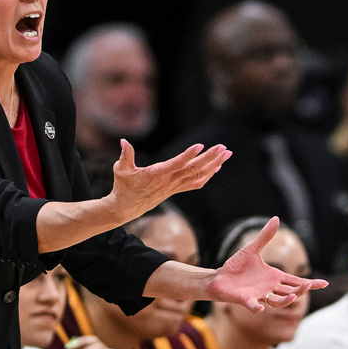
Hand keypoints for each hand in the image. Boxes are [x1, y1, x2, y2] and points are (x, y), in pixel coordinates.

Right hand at [108, 140, 231, 223]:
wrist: (127, 208)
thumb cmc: (123, 187)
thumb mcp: (120, 170)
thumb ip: (125, 155)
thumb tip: (123, 141)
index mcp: (156, 175)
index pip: (176, 165)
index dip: (188, 156)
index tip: (200, 146)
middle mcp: (169, 181)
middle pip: (193, 169)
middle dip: (209, 158)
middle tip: (222, 147)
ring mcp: (175, 187)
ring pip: (198, 176)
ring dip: (214, 165)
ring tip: (227, 153)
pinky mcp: (176, 189)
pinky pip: (196, 183)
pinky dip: (208, 175)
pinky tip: (218, 166)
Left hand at [208, 217, 327, 311]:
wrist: (219, 277)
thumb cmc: (237, 266)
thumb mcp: (252, 249)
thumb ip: (265, 236)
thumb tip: (276, 218)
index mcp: (274, 277)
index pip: (296, 281)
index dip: (310, 284)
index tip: (324, 283)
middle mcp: (269, 288)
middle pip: (290, 292)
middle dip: (300, 290)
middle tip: (307, 286)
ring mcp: (259, 295)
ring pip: (277, 301)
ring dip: (285, 300)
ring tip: (291, 296)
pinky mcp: (246, 299)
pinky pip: (253, 305)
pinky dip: (256, 307)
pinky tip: (260, 307)